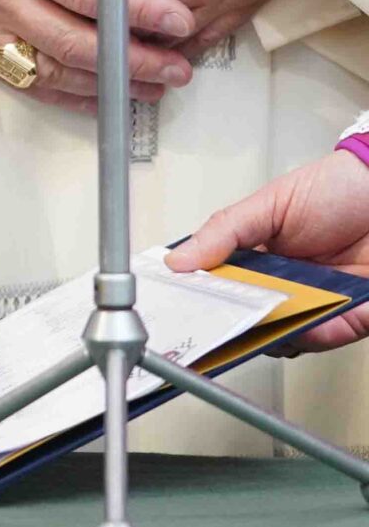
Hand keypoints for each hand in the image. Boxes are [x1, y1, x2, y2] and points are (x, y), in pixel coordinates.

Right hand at [0, 0, 194, 110]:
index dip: (142, 14)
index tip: (179, 21)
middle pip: (78, 43)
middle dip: (136, 61)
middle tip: (179, 67)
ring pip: (48, 71)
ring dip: (104, 86)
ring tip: (148, 88)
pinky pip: (12, 77)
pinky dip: (57, 93)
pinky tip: (89, 94)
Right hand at [167, 151, 368, 351]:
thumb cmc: (339, 189)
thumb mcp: (269, 203)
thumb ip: (224, 232)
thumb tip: (177, 261)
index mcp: (258, 259)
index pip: (220, 286)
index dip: (202, 298)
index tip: (184, 305)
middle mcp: (285, 285)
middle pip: (248, 317)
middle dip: (233, 322)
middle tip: (221, 318)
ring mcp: (316, 303)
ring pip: (281, 335)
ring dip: (270, 331)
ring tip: (263, 316)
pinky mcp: (349, 316)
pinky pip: (323, 336)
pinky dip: (310, 334)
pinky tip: (300, 322)